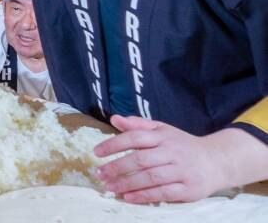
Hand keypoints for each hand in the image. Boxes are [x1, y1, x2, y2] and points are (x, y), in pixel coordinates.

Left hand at [94, 116, 253, 202]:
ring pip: (150, 177)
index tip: (96, 152)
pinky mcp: (189, 189)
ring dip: (127, 183)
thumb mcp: (163, 130)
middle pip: (140, 159)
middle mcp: (172, 152)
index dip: (113, 144)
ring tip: (109, 187)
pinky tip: (129, 197)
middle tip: (100, 173)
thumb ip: (138, 125)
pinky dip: (144, 196)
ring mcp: (181, 171)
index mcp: (163, 136)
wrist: (218, 161)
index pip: (135, 137)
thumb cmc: (183, 145)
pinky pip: (164, 193)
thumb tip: (115, 118)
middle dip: (117, 167)